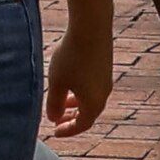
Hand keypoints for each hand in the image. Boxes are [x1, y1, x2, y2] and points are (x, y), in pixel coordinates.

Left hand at [45, 4, 113, 139]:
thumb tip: (52, 118)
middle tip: (57, 120)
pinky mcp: (105, 66)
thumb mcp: (57, 82)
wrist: (92, 27)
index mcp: (93, 103)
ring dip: (76, 104)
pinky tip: (69, 81)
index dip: (68, 131)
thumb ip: (53, 103)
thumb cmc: (72, 56)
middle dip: (71, 118)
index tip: (54, 132)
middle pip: (88, 114)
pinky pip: (93, 86)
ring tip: (61, 101)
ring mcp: (106, 79)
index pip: (82, 125)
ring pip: (90, 99)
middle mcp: (104, 94)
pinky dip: (81, 91)